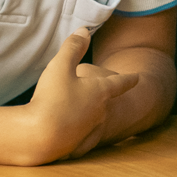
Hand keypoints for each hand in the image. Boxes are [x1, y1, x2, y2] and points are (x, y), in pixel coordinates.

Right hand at [28, 31, 140, 163]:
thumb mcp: (60, 67)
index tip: (138, 77)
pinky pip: (80, 136)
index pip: (120, 83)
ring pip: (94, 119)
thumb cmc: (51, 99)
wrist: (39, 138)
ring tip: (77, 110)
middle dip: (103, 94)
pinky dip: (77, 132)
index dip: (128, 78)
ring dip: (89, 114)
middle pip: (106, 100)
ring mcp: (89, 130)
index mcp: (101, 92)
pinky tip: (69, 134)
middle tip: (100, 89)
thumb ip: (73, 47)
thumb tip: (84, 30)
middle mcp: (100, 112)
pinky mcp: (76, 146)